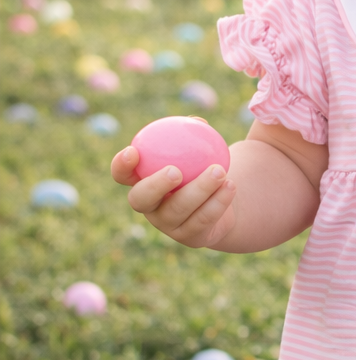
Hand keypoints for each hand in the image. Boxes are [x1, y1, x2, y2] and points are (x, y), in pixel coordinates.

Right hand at [111, 145, 236, 247]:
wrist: (220, 201)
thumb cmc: (202, 167)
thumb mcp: (199, 150)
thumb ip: (195, 135)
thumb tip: (199, 122)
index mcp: (141, 181)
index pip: (121, 174)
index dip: (121, 166)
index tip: (133, 151)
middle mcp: (149, 206)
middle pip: (141, 199)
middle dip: (154, 186)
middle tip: (175, 171)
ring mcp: (166, 224)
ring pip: (178, 209)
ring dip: (200, 189)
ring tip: (219, 171)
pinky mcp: (188, 237)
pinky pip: (203, 219)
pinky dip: (218, 201)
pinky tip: (230, 185)